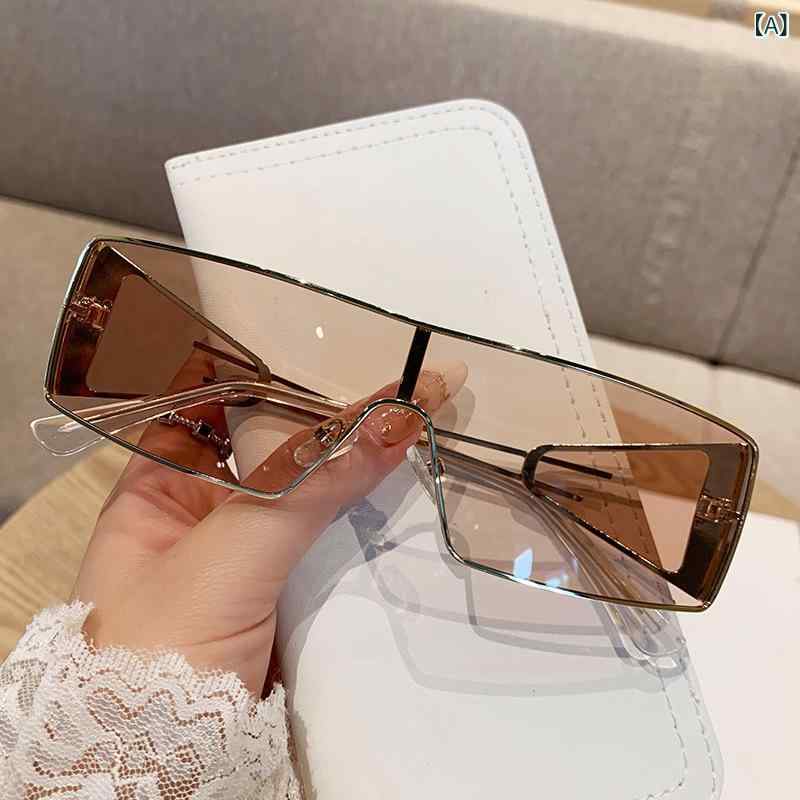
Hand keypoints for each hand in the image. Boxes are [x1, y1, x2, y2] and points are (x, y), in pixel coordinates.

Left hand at [74, 362, 465, 694]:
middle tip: (400, 379)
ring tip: (416, 409)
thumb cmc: (165, 644)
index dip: (276, 379)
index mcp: (157, 486)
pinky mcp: (277, 584)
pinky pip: (320, 530)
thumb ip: (310, 484)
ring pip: (302, 488)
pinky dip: (356, 504)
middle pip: (272, 445)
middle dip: (330, 415)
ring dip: (351, 457)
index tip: (334, 353)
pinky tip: (395, 466)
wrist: (169, 761)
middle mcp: (198, 508)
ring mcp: (241, 547)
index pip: (220, 409)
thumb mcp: (235, 548)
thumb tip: (390, 422)